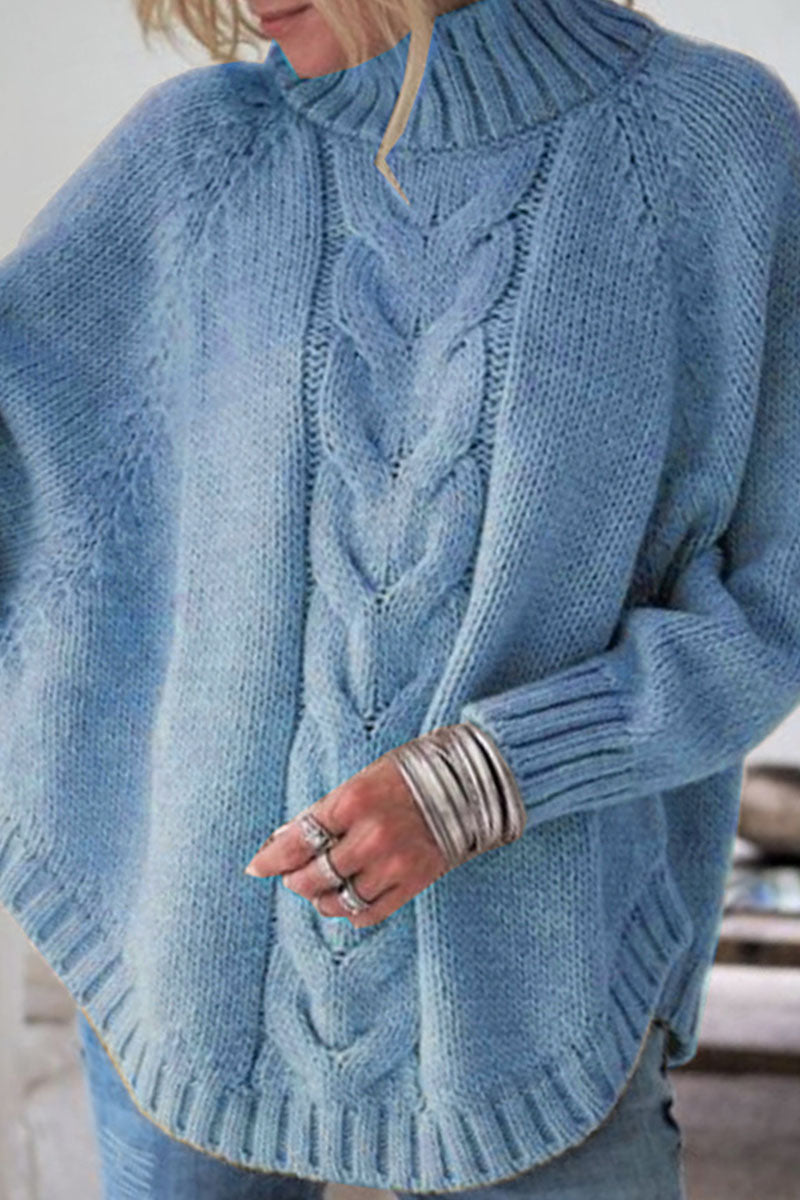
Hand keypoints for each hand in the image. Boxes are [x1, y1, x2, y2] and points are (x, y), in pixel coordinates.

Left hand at [242, 751, 450, 927]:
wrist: (470, 783)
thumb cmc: (409, 775)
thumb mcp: (362, 780)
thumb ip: (325, 811)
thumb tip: (283, 838)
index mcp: (353, 800)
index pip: (297, 839)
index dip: (271, 858)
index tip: (256, 867)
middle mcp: (370, 835)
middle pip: (314, 876)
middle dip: (295, 879)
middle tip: (292, 877)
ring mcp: (393, 863)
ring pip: (339, 900)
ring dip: (322, 898)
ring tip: (321, 889)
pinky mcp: (414, 882)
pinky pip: (369, 912)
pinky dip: (351, 912)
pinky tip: (347, 900)